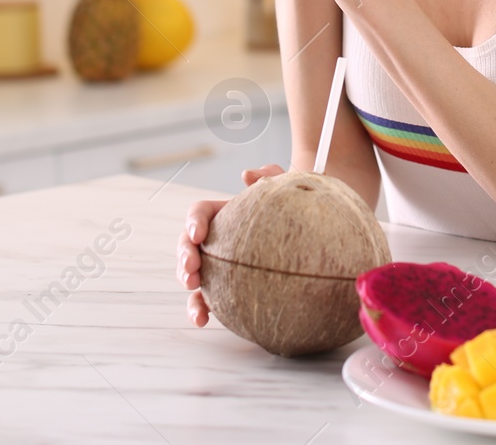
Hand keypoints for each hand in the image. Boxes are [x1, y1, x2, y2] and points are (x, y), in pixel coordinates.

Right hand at [179, 163, 284, 325]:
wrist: (311, 237)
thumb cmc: (293, 209)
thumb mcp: (285, 188)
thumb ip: (270, 175)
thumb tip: (247, 175)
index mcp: (224, 214)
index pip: (200, 213)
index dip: (194, 221)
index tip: (198, 233)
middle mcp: (217, 240)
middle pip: (188, 245)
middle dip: (183, 256)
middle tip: (191, 268)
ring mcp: (219, 266)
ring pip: (192, 274)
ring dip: (186, 282)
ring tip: (192, 290)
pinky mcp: (225, 290)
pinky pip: (208, 301)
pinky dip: (200, 310)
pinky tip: (204, 320)